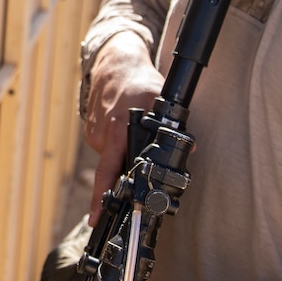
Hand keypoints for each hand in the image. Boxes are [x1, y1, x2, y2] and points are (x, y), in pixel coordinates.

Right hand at [85, 33, 164, 221]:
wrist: (114, 64)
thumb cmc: (137, 81)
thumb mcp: (160, 99)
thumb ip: (173, 126)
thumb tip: (190, 149)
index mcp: (117, 130)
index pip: (107, 172)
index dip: (101, 197)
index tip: (96, 217)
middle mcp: (102, 135)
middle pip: (112, 168)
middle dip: (122, 173)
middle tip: (133, 171)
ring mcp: (94, 133)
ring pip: (111, 158)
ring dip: (122, 153)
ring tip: (132, 134)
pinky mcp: (91, 131)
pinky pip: (106, 148)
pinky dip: (116, 144)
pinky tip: (123, 130)